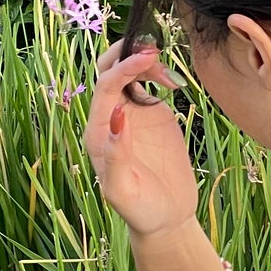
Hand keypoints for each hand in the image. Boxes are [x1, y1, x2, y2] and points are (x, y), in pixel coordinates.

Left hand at [83, 41, 198, 238]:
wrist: (165, 220)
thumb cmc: (141, 211)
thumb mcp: (123, 190)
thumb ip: (116, 155)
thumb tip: (119, 115)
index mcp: (98, 133)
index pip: (105, 88)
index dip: (125, 68)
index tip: (150, 58)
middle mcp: (110, 119)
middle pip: (107, 71)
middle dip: (127, 54)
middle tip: (154, 50)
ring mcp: (130, 115)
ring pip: (127, 73)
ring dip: (144, 61)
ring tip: (167, 74)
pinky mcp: (150, 116)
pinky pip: (146, 83)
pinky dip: (158, 72)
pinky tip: (172, 82)